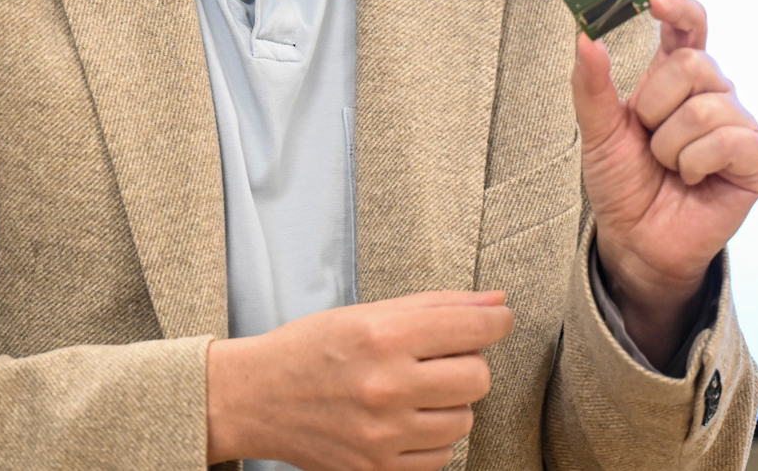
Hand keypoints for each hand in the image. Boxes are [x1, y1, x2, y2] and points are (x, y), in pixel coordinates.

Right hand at [205, 291, 513, 470]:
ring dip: (450, 403)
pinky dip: (432, 438)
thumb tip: (497, 303)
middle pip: (477, 378)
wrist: (258, 399)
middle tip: (440, 359)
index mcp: (383, 336)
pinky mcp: (378, 469)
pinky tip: (405, 420)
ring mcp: (383, 434)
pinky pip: (441, 456)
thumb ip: (436, 306)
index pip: (472, 328)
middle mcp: (386, 386)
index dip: (496, 323)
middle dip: (468, 364)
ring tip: (416, 391)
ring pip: (463, 420)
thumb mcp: (368, 312)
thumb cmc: (313, 348)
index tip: (499, 321)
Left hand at [571, 0, 757, 366]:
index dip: (677, 7)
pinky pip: (728, 140)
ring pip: (705, 106)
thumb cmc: (622, 183)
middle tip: (647, 137)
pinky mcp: (755, 159)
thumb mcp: (597, 131)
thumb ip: (591, 84)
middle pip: (690, 64)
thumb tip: (585, 35)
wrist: (636, 241)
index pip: (688, 26)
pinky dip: (695, 164)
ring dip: (670, 145)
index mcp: (674, 77)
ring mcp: (738, 124)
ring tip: (669, 167)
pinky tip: (693, 180)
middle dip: (653, 105)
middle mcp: (712, 93)